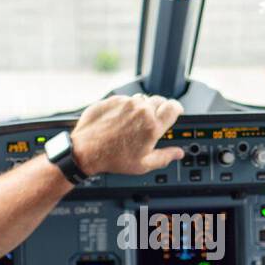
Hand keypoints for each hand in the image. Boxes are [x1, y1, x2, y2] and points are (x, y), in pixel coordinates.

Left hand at [69, 94, 184, 175]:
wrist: (86, 151)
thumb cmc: (113, 158)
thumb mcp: (143, 164)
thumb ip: (165, 156)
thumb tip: (178, 153)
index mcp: (152, 126)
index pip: (174, 107)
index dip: (176, 109)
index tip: (175, 112)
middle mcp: (141, 110)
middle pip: (160, 100)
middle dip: (160, 109)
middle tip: (153, 121)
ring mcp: (126, 103)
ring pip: (142, 99)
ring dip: (142, 108)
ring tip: (134, 123)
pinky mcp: (113, 100)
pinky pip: (125, 100)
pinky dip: (126, 108)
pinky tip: (120, 120)